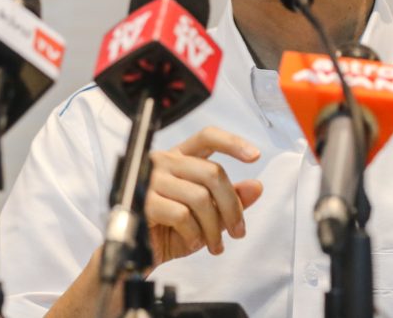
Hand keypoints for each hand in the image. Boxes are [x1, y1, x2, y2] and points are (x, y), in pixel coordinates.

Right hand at [145, 126, 263, 265]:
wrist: (137, 255)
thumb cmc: (168, 230)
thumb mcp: (206, 215)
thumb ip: (230, 199)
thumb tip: (256, 187)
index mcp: (179, 158)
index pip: (207, 137)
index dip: (232, 142)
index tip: (255, 155)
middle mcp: (164, 162)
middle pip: (212, 172)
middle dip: (232, 206)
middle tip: (238, 231)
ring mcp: (152, 180)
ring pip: (200, 197)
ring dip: (214, 228)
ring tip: (214, 245)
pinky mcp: (143, 202)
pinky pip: (182, 215)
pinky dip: (194, 234)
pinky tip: (193, 242)